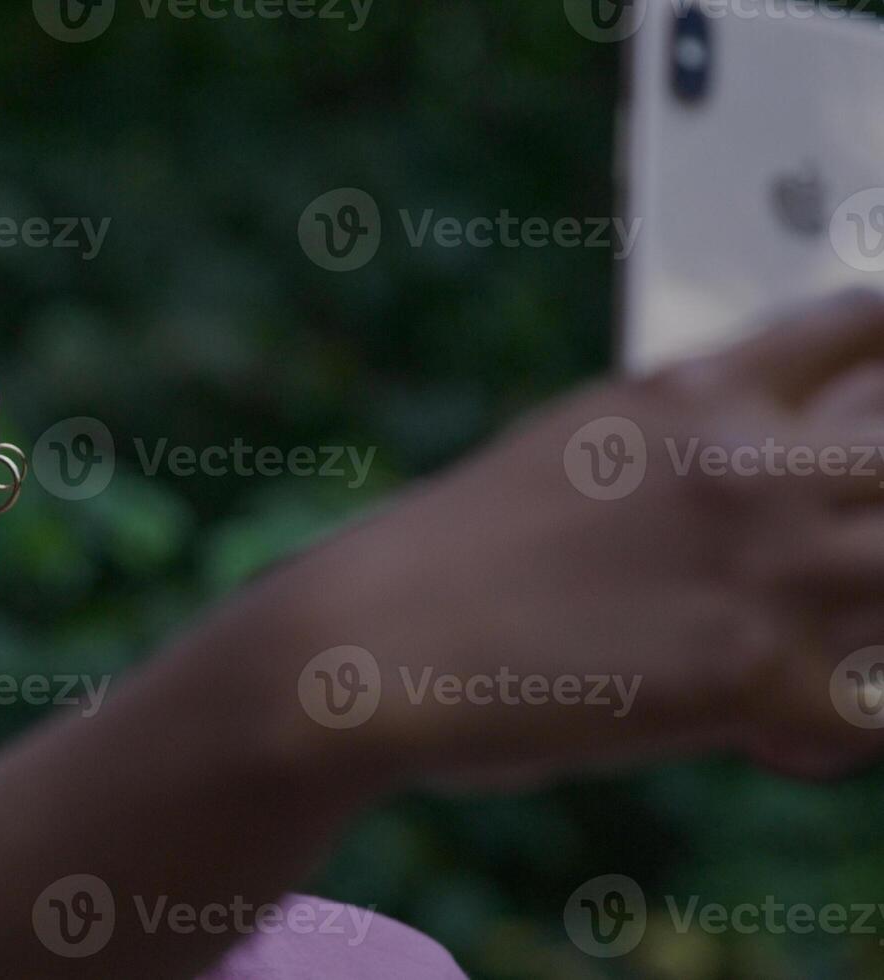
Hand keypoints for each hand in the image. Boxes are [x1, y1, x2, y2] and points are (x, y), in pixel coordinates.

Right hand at [291, 290, 883, 788]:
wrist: (373, 641)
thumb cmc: (452, 555)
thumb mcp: (570, 445)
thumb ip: (680, 440)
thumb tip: (749, 462)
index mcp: (695, 389)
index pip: (864, 326)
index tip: (874, 414)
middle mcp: (749, 462)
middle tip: (837, 559)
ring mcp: (765, 568)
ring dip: (874, 618)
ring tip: (805, 655)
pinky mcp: (756, 679)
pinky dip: (844, 728)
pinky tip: (773, 736)